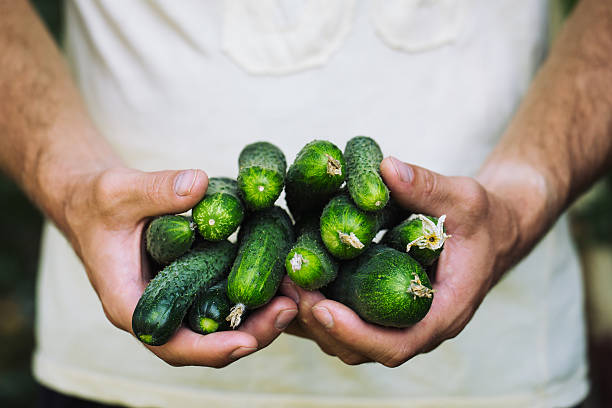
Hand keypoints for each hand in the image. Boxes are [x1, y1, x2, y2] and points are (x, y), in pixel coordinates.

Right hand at [62, 166, 296, 366]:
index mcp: (129, 303)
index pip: (170, 343)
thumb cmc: (99, 201)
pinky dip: (247, 296)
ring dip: (256, 319)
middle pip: (204, 343)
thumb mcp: (120, 190)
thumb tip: (198, 184)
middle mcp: (155, 311)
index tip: (247, 341)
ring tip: (292, 296)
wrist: (94, 203)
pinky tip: (276, 279)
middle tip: (289, 308)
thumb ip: (156, 189)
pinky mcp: (188, 285)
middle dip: (249, 334)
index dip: (209, 350)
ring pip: (217, 326)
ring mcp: (173, 301)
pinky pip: (220, 300)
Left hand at [282, 156, 527, 366]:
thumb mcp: (464, 198)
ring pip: (348, 342)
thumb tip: (386, 168)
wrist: (490, 232)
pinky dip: (318, 308)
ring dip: (312, 320)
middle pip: (363, 350)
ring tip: (283, 282)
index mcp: (443, 311)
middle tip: (290, 287)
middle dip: (322, 325)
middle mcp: (418, 326)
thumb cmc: (481, 220)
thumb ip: (427, 186)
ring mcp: (398, 321)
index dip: (356, 334)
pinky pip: (346, 321)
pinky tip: (294, 281)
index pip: (398, 343)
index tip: (321, 307)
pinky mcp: (383, 309)